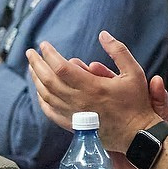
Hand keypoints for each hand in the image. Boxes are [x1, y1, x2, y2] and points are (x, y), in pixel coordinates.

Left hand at [25, 35, 155, 153]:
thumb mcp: (134, 72)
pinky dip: (42, 100)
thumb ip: (118, 51)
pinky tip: (40, 91)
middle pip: (48, 80)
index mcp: (93, 87)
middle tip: (30, 53)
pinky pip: (50, 112)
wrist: (137, 134)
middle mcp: (79, 101)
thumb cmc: (137, 103)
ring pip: (46, 95)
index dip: (50, 54)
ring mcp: (74, 114)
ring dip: (36, 80)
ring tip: (32, 68)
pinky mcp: (74, 125)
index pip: (61, 67)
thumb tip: (103, 34)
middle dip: (36, 64)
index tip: (44, 44)